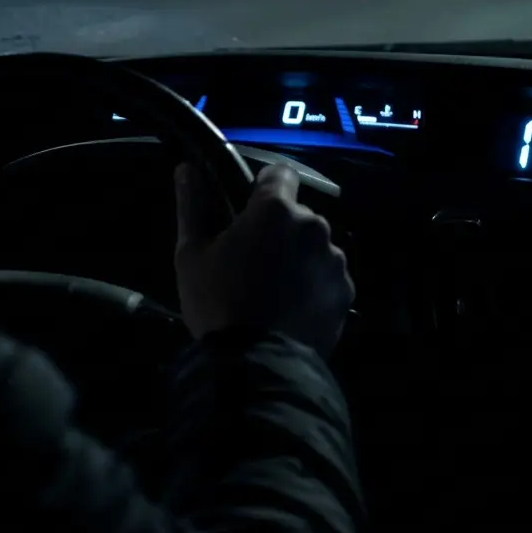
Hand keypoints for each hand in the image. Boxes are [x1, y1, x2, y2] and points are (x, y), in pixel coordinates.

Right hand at [174, 162, 353, 355]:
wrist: (256, 364)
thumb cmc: (217, 303)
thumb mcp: (191, 255)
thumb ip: (192, 206)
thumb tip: (186, 169)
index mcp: (275, 210)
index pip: (280, 174)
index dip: (265, 187)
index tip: (250, 209)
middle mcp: (313, 226)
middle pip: (298, 216)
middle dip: (280, 230)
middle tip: (254, 263)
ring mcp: (334, 259)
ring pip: (315, 247)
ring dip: (299, 259)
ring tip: (274, 292)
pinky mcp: (345, 291)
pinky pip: (328, 278)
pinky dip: (314, 287)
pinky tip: (292, 309)